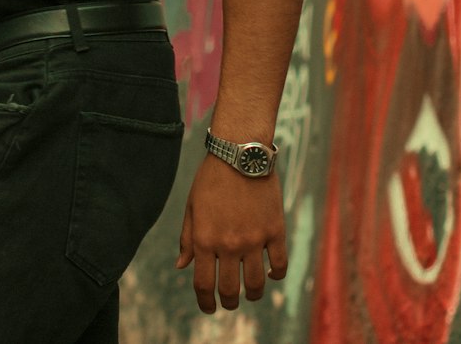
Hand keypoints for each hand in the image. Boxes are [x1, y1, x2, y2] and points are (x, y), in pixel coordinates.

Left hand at [176, 154, 287, 312]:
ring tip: (250, 293)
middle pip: (230, 290)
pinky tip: (269, 274)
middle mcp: (228, 245)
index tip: (209, 308)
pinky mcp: (274, 231)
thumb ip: (187, 239)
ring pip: (255, 284)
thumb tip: (181, 266)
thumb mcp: (192, 206)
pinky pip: (278, 265)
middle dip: (229, 301)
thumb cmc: (211, 178)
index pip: (204, 285)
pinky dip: (275, 275)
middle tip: (230, 301)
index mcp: (204, 239)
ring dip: (252, 294)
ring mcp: (254, 240)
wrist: (239, 153)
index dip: (205, 303)